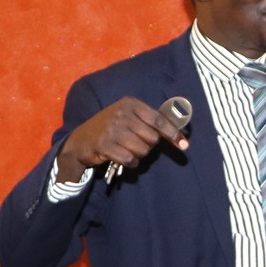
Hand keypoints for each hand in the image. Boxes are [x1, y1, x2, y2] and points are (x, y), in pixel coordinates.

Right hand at [56, 97, 189, 182]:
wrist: (81, 140)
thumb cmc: (110, 128)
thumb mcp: (127, 117)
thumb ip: (149, 122)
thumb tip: (177, 134)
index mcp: (130, 104)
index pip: (159, 120)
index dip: (173, 133)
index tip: (184, 145)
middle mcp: (122, 114)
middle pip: (152, 138)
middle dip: (148, 145)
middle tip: (134, 143)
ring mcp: (112, 129)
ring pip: (143, 150)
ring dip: (138, 155)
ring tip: (126, 149)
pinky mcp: (105, 145)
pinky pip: (130, 159)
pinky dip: (130, 163)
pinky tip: (122, 158)